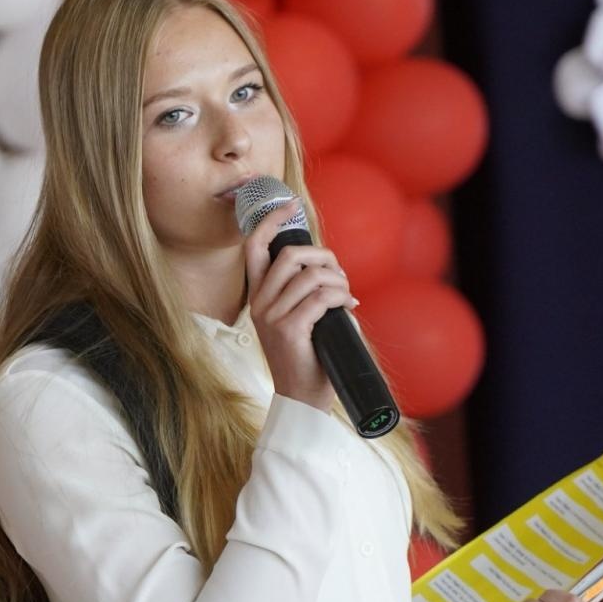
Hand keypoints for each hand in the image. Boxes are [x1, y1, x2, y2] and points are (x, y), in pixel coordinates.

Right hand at [244, 199, 357, 411]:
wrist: (303, 397)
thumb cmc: (308, 355)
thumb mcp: (299, 317)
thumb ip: (304, 290)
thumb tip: (329, 266)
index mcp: (257, 296)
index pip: (253, 247)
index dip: (271, 221)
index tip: (289, 204)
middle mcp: (259, 304)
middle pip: (291, 255)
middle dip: (324, 257)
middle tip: (340, 275)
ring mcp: (271, 317)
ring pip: (311, 276)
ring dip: (339, 281)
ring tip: (347, 296)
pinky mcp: (289, 330)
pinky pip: (321, 297)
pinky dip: (341, 297)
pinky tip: (349, 307)